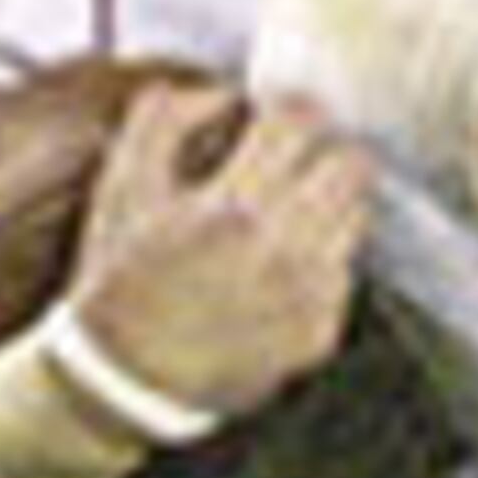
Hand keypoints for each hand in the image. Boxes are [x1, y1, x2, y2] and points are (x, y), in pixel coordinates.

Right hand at [65, 81, 371, 426]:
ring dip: (329, 199)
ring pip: (358, 216)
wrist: (125, 383)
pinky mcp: (320, 334)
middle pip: (350, 164)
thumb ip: (160, 120)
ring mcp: (309, 298)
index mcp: (233, 209)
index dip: (285, 107)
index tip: (269, 117)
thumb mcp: (120, 188)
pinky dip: (322, 257)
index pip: (300, 122)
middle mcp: (284, 253)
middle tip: (291, 158)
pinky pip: (345, 271)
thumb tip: (218, 94)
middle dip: (321, 149)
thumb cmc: (119, 281)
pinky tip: (280, 264)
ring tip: (288, 208)